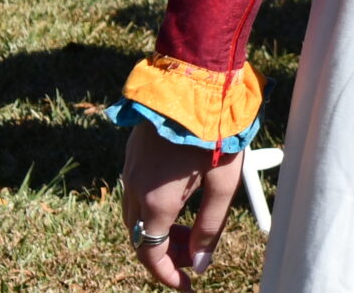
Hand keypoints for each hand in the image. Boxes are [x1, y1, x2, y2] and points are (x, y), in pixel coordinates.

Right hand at [121, 125, 240, 288]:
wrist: (193, 81)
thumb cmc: (215, 131)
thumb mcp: (224, 182)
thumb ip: (212, 226)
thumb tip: (202, 263)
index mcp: (154, 202)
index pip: (150, 254)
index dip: (167, 274)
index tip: (186, 284)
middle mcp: (133, 188)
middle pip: (141, 236)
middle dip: (167, 252)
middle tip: (197, 254)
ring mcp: (130, 168)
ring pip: (137, 214)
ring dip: (161, 229)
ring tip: (193, 228)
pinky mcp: (133, 152)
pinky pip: (138, 191)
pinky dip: (155, 206)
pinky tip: (181, 197)